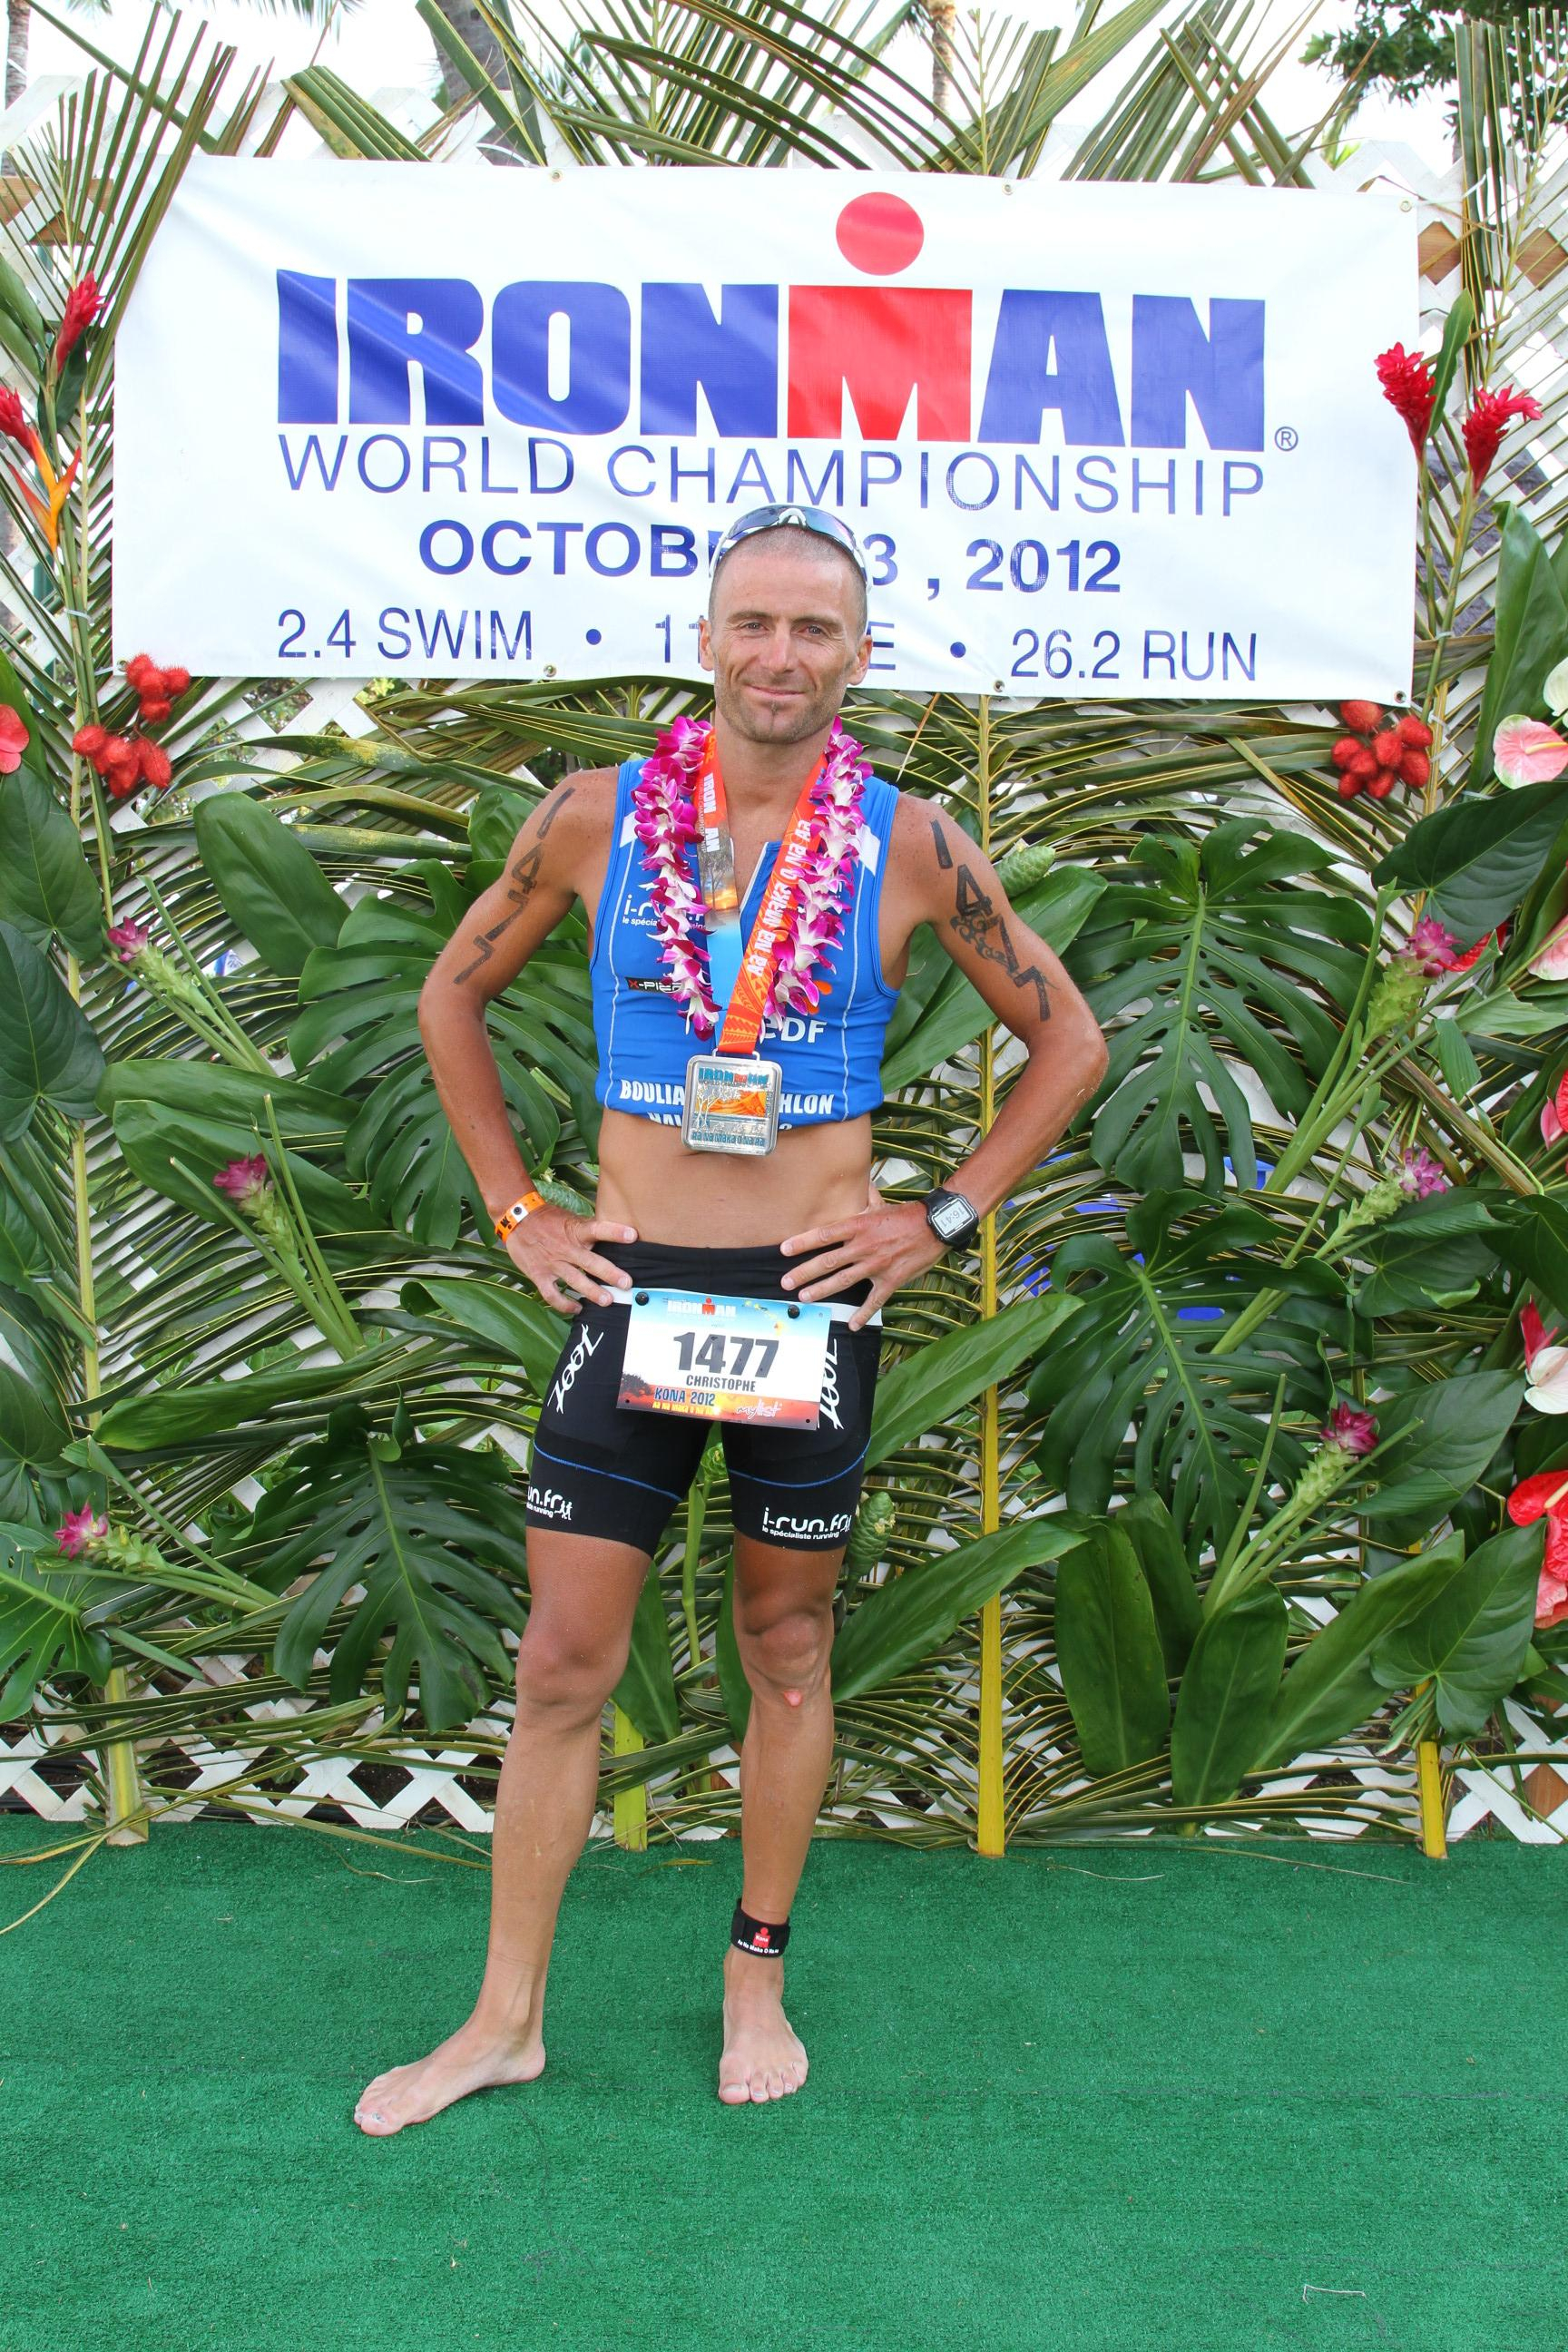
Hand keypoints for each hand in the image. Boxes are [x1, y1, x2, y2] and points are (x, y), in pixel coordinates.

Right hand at [505, 1205, 637, 1313]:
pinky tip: (576, 1309)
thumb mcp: (569, 1218)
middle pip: (591, 1262)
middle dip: (610, 1273)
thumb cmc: (547, 1219)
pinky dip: (564, 1304)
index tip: (632, 1236)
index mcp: (575, 1231)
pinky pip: (552, 1294)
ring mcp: (552, 1263)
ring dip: (592, 1292)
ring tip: (607, 1301)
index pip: (598, 1229)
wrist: (516, 1218)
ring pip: (574, 1280)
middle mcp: (566, 1248)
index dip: (615, 1232)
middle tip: (626, 1283)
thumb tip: (614, 1235)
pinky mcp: (539, 1274)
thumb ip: (588, 1229)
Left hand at [779, 1200, 944, 1330]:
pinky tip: (852, 1323)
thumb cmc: (907, 1215)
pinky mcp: (891, 1280)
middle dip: (804, 1272)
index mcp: (859, 1226)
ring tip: (805, 1297)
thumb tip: (856, 1185)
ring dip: (822, 1290)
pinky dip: (863, 1314)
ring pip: (843, 1280)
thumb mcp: (881, 1204)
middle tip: (786, 1282)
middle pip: (828, 1261)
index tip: (784, 1249)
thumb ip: (864, 1198)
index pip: (824, 1234)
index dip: (802, 1242)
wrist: (935, 1227)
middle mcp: (864, 1246)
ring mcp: (876, 1265)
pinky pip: (874, 1300)